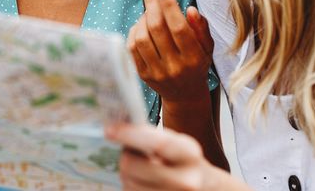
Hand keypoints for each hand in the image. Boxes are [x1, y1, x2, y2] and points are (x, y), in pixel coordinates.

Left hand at [107, 122, 228, 190]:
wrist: (204, 188)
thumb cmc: (182, 160)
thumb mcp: (176, 142)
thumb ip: (151, 136)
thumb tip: (118, 129)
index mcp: (190, 154)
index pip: (157, 143)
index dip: (129, 134)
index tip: (110, 129)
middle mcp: (185, 180)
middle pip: (131, 166)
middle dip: (125, 156)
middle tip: (131, 151)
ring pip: (127, 183)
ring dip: (127, 173)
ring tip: (143, 169)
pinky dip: (131, 185)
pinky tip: (143, 181)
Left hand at [127, 0, 213, 103]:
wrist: (185, 94)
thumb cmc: (197, 64)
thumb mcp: (207, 47)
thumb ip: (201, 28)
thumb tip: (190, 10)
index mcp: (194, 58)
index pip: (179, 27)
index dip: (168, 5)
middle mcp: (175, 67)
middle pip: (157, 29)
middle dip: (153, 5)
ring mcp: (157, 72)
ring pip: (142, 37)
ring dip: (143, 18)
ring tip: (150, 10)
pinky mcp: (143, 75)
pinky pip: (132, 48)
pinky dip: (134, 31)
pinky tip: (142, 24)